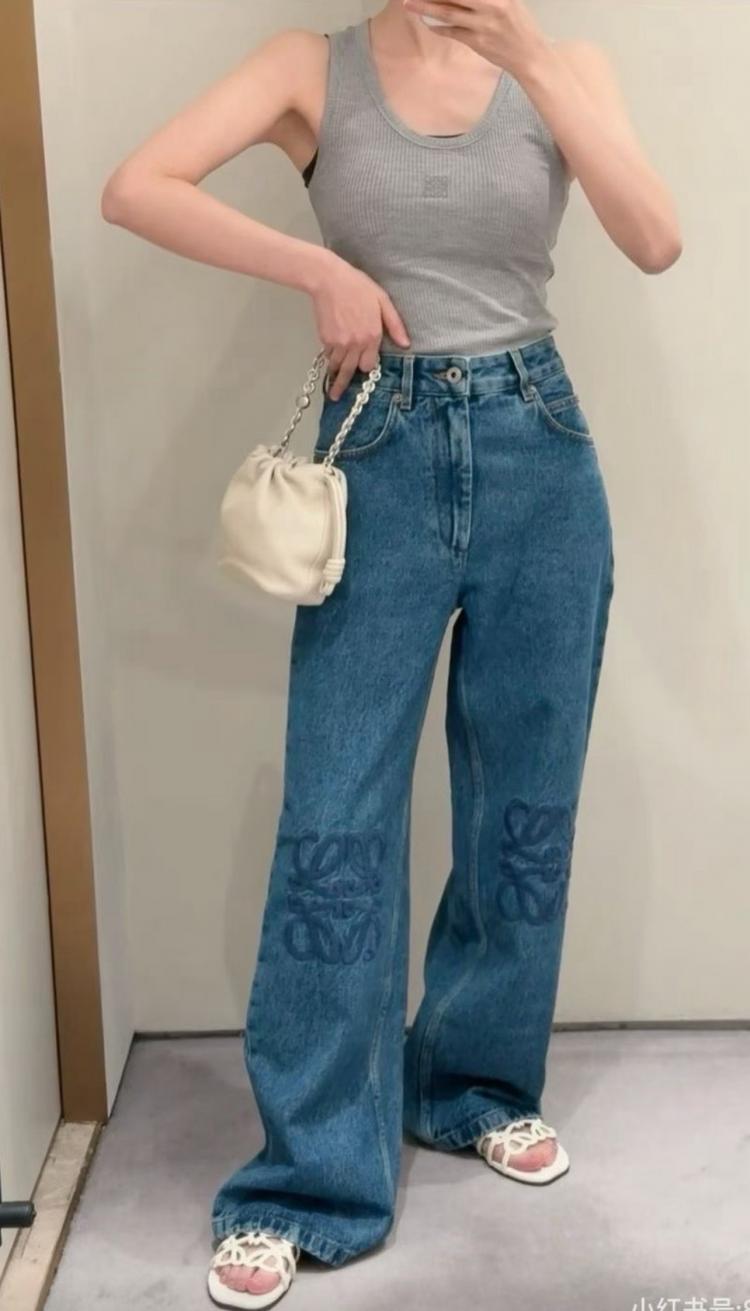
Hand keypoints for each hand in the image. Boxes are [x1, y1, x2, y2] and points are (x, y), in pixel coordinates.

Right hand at [307, 252, 410, 399]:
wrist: (329, 280)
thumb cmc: (358, 287)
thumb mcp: (383, 301)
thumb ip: (395, 325)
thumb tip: (406, 344)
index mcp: (372, 336)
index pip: (369, 365)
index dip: (366, 365)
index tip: (364, 366)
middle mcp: (355, 344)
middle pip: (350, 372)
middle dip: (343, 385)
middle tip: (336, 397)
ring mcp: (339, 343)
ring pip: (337, 367)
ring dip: (335, 374)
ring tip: (331, 390)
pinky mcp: (325, 339)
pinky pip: (328, 355)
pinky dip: (329, 357)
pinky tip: (329, 357)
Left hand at [401, 0, 548, 78]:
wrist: (530, 55)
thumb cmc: (520, 25)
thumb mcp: (509, 0)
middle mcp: (490, 5)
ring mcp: (482, 25)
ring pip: (448, 12)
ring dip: (426, 7)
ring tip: (409, 3)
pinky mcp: (477, 42)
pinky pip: (453, 32)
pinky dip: (439, 27)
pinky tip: (427, 22)